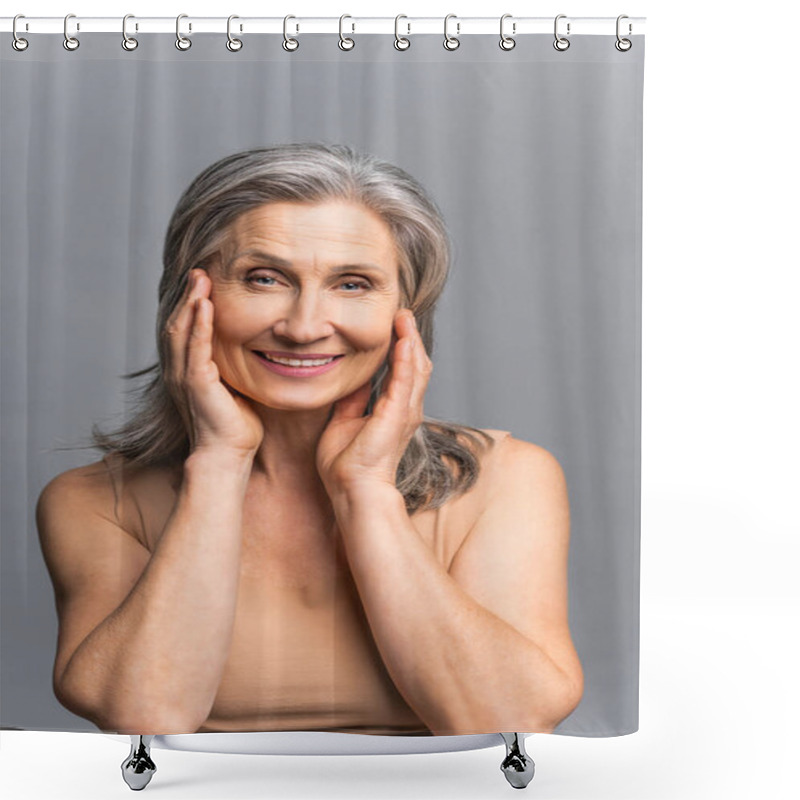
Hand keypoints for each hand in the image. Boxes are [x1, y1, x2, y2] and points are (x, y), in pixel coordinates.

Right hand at [162, 268, 264, 458]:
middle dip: (187, 294)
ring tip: (199, 277)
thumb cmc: (236, 425)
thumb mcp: (235, 387)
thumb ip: (234, 367)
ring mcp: (185, 376)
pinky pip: (196, 348)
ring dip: (191, 302)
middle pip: (177, 322)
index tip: (202, 280)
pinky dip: (200, 325)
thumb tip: (255, 348)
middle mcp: (179, 370)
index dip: (191, 303)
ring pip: (182, 330)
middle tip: (198, 269)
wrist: (228, 454)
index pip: (185, 328)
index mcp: (188, 369)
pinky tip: (205, 305)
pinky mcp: (196, 383)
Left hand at [316, 308, 432, 495]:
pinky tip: (403, 337)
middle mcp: (405, 409)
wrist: (353, 489)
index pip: (402, 371)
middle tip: (402, 313)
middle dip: (410, 337)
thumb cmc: (348, 465)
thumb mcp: (344, 422)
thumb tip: (352, 380)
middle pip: (416, 364)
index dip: (400, 347)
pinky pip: (406, 378)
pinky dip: (405, 356)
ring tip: (404, 317)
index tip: (393, 325)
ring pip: (416, 367)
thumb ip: (351, 401)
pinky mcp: (398, 413)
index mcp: (394, 410)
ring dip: (411, 339)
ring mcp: (405, 410)